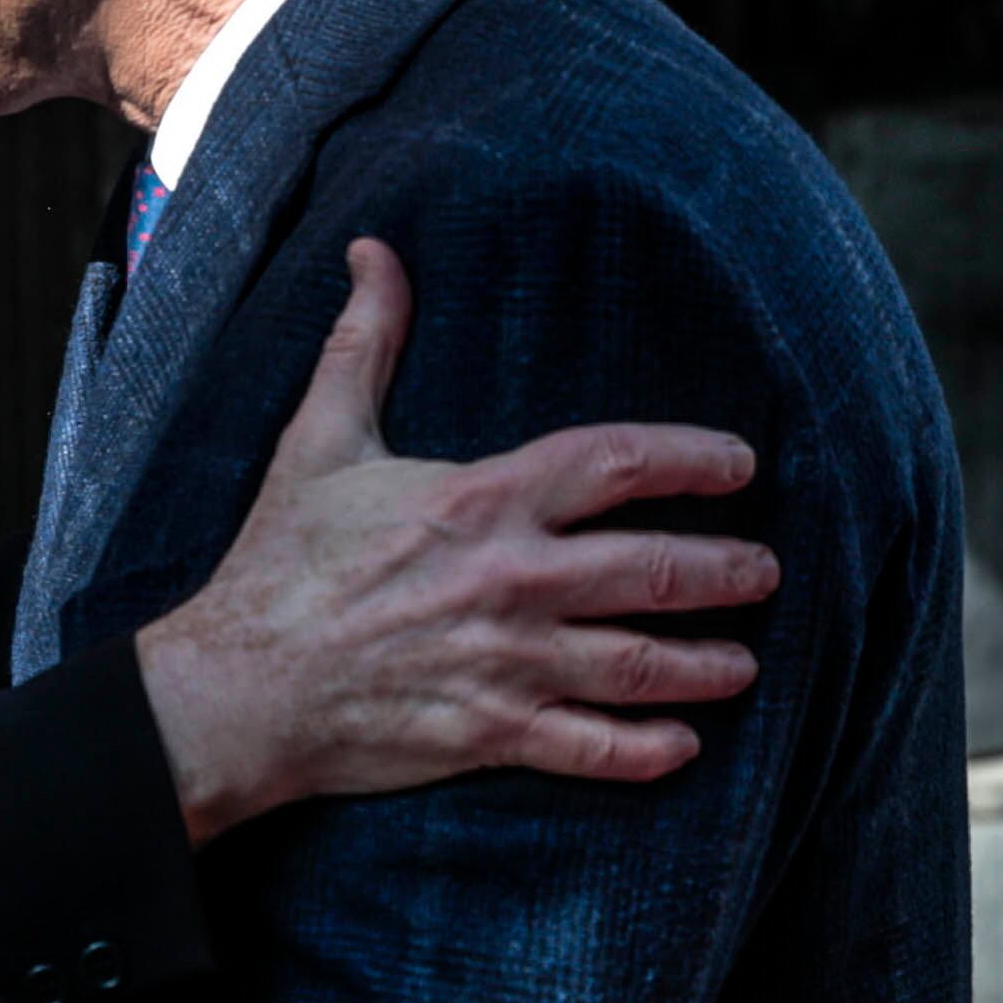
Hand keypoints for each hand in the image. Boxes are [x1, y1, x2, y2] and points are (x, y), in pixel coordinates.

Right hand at [135, 238, 778, 840]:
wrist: (237, 685)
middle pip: (654, 568)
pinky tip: (684, 747)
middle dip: (726, 570)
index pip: (619, 462)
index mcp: (483, 498)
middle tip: (764, 572)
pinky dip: (646, 751)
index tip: (739, 464)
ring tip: (745, 664)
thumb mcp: (320, 439)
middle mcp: (512, 578)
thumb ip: (365, 344)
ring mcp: (507, 662)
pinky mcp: (491, 733)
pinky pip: (591, 748)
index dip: (693, 458)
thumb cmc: (280, 562)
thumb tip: (374, 251)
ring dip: (707, 665)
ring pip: (640, 663)